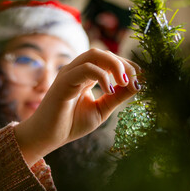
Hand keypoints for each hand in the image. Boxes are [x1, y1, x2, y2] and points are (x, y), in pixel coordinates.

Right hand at [14, 48, 140, 165]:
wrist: (48, 137)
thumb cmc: (71, 124)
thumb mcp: (101, 109)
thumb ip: (117, 97)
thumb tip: (137, 84)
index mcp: (86, 76)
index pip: (109, 61)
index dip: (127, 66)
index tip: (141, 78)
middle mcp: (77, 71)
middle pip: (103, 53)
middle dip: (124, 64)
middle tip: (135, 79)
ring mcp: (69, 74)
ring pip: (94, 54)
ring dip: (114, 65)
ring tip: (124, 82)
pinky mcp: (63, 81)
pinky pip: (85, 69)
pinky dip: (102, 76)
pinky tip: (109, 90)